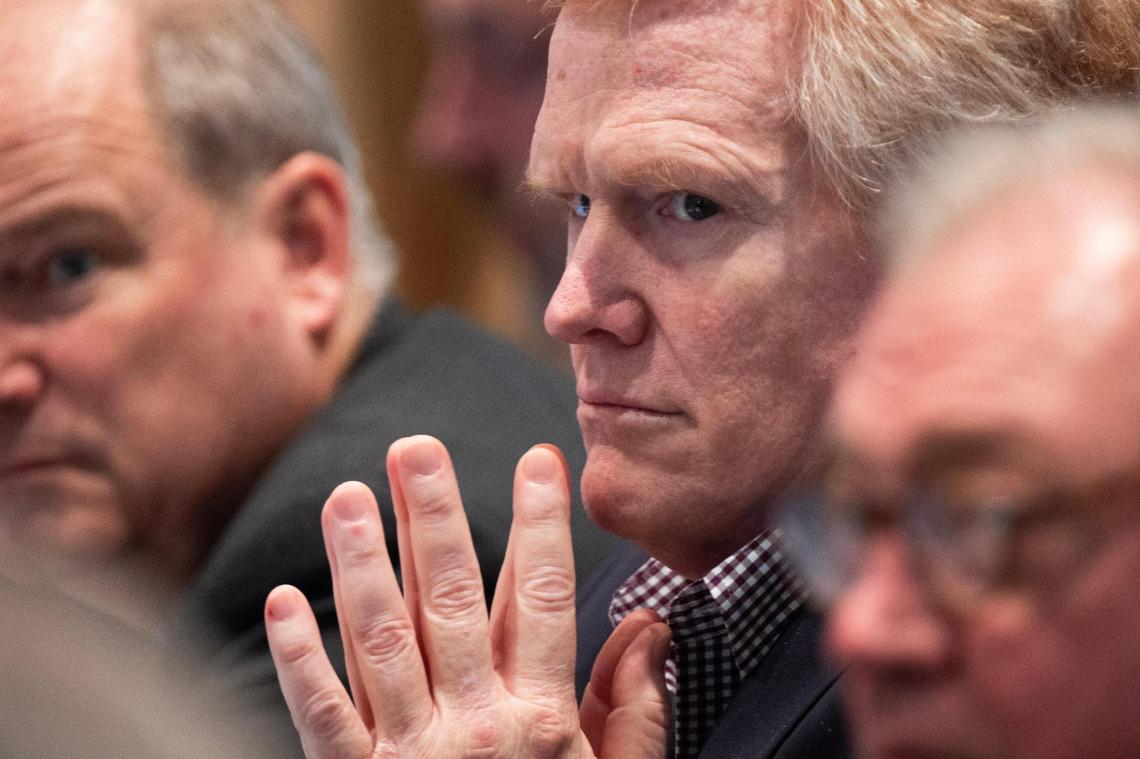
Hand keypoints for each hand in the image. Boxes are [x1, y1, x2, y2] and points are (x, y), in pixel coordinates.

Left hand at [265, 435, 669, 758]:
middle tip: (416, 449)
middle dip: (434, 518)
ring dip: (361, 563)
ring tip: (347, 496)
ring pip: (380, 641)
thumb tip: (650, 625)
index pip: (541, 599)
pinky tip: (281, 603)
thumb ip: (635, 710)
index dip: (541, 524)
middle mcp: (474, 727)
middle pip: (450, 602)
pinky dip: (298, 660)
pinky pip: (321, 718)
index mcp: (540, 721)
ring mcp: (409, 755)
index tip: (539, 461)